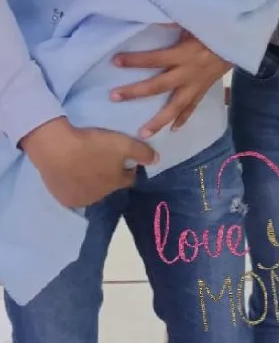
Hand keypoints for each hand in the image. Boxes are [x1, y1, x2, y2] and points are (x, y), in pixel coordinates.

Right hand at [20, 118, 157, 208]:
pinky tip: (70, 170)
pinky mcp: (63, 198)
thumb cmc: (93, 146)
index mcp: (115, 183)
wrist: (57, 150)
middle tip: (102, 157)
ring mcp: (81, 199)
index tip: (124, 158)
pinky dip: (74, 183)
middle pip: (110, 185)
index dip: (129, 168)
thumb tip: (156, 160)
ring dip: (91, 179)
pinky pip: (73, 191)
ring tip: (85, 162)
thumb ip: (142, 152)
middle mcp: (100, 196)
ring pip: (91, 189)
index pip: (129, 178)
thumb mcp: (122, 143)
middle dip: (109, 174)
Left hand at [111, 33, 230, 135]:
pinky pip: (192, 107)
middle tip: (114, 97)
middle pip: (158, 85)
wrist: (240, 41)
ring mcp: (196, 85)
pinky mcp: (204, 90)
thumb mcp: (194, 22)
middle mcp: (188, 72)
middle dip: (135, 92)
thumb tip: (150, 17)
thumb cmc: (214, 29)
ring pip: (175, 106)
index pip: (154, 58)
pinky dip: (183, 119)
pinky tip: (173, 129)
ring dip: (158, 120)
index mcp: (183, 54)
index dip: (135, 60)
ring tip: (142, 133)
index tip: (115, 61)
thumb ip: (173, 22)